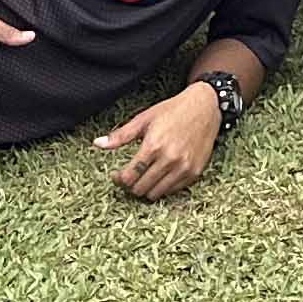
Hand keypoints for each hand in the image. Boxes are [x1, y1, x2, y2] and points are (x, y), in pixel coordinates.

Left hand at [95, 83, 223, 199]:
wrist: (205, 107)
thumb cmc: (173, 110)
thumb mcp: (144, 118)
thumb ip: (121, 135)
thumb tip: (97, 143)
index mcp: (153, 146)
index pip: (129, 176)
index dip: (119, 179)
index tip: (117, 175)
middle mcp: (169, 159)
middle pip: (140, 188)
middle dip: (131, 185)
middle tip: (129, 177)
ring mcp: (183, 168)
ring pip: (156, 194)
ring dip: (146, 189)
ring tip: (144, 177)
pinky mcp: (194, 173)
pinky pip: (172, 191)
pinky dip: (163, 187)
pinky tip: (160, 175)